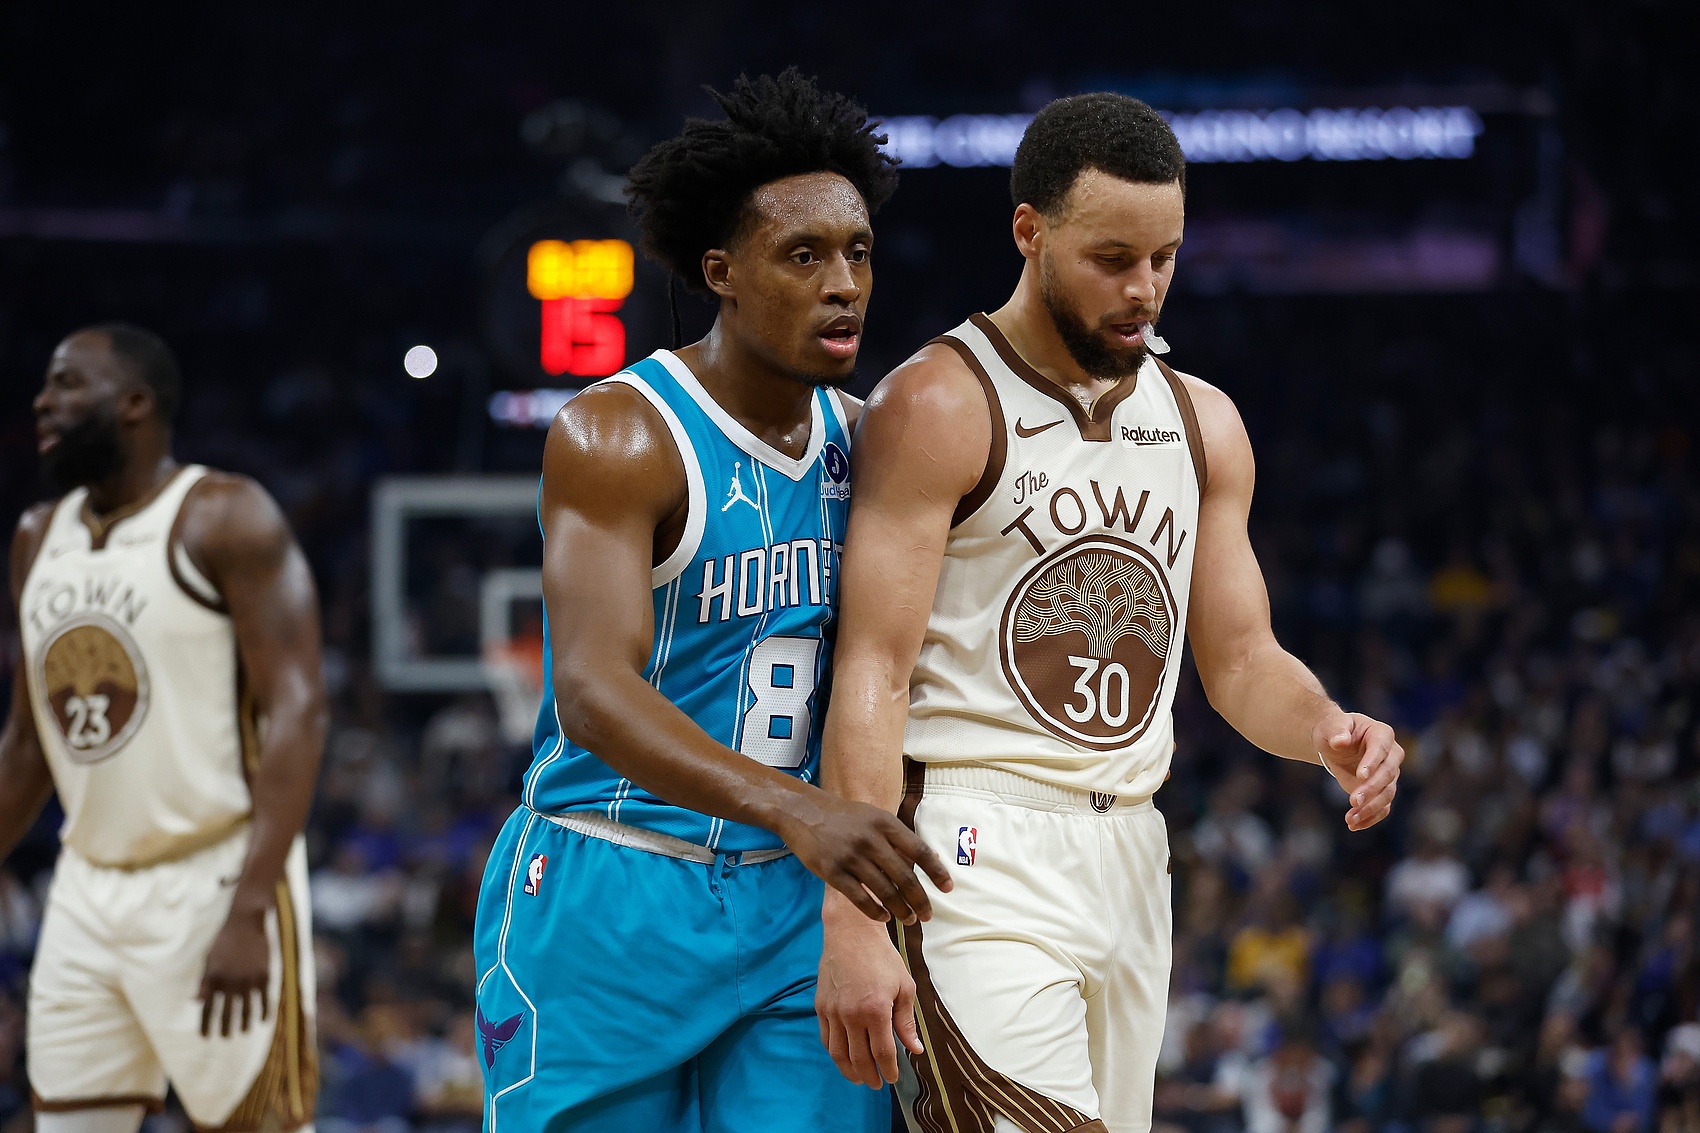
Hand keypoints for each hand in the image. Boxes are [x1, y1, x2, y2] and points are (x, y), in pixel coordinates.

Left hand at [199, 906, 270, 1036]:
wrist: (245, 921)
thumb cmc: (224, 940)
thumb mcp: (209, 959)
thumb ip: (204, 982)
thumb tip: (196, 1002)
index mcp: (213, 980)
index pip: (207, 1010)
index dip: (206, 1025)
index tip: (206, 1037)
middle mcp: (229, 983)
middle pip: (226, 1013)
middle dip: (225, 1029)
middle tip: (225, 1038)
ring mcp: (248, 980)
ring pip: (246, 1010)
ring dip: (244, 1024)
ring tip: (243, 1032)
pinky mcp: (264, 975)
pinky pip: (264, 1000)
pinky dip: (263, 1012)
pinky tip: (263, 1021)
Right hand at [778, 792, 950, 924]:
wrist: (803, 811)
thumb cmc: (844, 816)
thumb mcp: (874, 817)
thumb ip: (898, 838)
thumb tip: (929, 860)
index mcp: (885, 823)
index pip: (919, 850)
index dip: (936, 871)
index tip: (948, 888)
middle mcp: (871, 840)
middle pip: (904, 877)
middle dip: (920, 900)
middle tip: (928, 915)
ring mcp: (851, 856)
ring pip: (884, 891)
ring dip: (900, 910)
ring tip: (909, 920)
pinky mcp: (832, 871)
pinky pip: (860, 898)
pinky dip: (875, 911)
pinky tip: (884, 916)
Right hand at [817, 911, 922, 1086]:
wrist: (851, 933)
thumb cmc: (882, 957)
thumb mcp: (904, 986)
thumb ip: (906, 1021)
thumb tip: (914, 1049)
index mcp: (875, 1010)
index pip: (882, 1052)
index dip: (888, 1070)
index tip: (892, 1078)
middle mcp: (851, 1014)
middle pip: (859, 1058)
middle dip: (870, 1076)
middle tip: (877, 1084)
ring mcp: (833, 1011)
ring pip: (838, 1053)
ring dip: (849, 1071)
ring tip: (859, 1078)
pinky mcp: (821, 1006)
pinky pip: (826, 1038)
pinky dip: (835, 1054)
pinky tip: (844, 1058)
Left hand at [1313, 710, 1402, 830]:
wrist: (1335, 743)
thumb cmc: (1334, 729)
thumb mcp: (1331, 725)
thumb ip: (1337, 730)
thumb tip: (1339, 741)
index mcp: (1381, 733)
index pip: (1381, 749)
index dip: (1372, 763)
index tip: (1360, 776)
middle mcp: (1392, 755)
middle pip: (1387, 774)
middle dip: (1371, 789)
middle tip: (1353, 801)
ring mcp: (1390, 774)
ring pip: (1387, 794)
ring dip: (1370, 808)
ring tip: (1350, 819)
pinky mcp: (1382, 791)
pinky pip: (1383, 807)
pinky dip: (1370, 818)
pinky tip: (1355, 825)